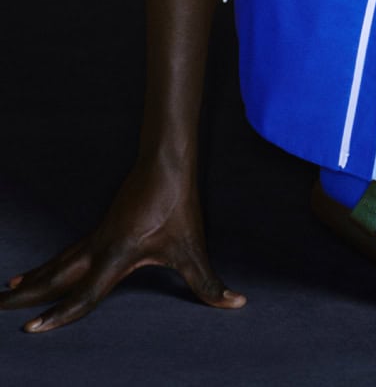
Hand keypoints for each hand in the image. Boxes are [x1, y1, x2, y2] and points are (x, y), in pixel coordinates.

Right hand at [0, 162, 245, 332]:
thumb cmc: (179, 203)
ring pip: (59, 261)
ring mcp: (98, 234)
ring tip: (8, 292)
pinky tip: (42, 269)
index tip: (32, 330)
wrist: (167, 160)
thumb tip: (236, 304)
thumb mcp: (194, 247)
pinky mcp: (102, 225)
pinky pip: (69, 250)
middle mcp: (100, 247)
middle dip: (28, 296)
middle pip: (56, 277)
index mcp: (117, 256)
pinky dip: (51, 263)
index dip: (60, 315)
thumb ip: (209, 282)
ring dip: (35, 278)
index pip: (84, 294)